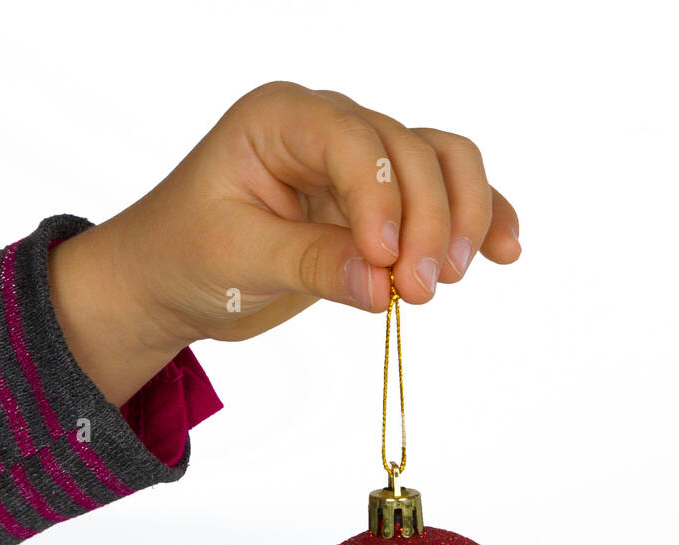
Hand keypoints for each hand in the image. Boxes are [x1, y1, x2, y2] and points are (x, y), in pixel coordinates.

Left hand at [48, 81, 521, 405]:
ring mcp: (364, 161)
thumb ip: (311, 264)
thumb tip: (383, 286)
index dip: (383, 198)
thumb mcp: (238, 259)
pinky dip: (481, 219)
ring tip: (450, 279)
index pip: (355, 140)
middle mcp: (330, 126)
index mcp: (281, 119)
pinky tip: (504, 252)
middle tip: (417, 291)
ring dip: (462, 218)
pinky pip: (448, 195)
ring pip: (444, 163)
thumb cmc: (186, 254)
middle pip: (413, 151)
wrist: (174, 279)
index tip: (385, 263)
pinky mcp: (386, 201)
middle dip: (427, 221)